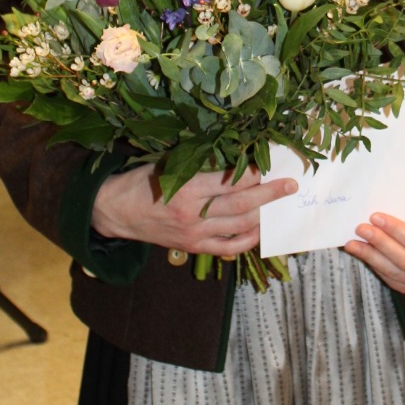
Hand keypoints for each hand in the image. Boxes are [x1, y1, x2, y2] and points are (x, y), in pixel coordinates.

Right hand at [91, 162, 297, 256]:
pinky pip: (228, 247)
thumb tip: (234, 156)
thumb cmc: (141, 182)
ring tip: (279, 205)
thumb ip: (199, 165)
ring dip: (263, 216)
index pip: (230, 182)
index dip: (253, 174)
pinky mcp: (193, 247)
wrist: (115, 211)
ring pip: (239, 227)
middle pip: (241, 205)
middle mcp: (193, 214)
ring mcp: (194, 234)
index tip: (269, 164)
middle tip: (290, 185)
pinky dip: (247, 240)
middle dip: (269, 194)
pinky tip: (259, 230)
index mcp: (186, 188)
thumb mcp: (167, 165)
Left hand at [344, 213, 404, 294]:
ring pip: (393, 272)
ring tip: (353, 243)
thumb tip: (382, 209)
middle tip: (361, 228)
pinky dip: (373, 264)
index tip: (376, 217)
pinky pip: (388, 278)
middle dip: (380, 242)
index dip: (396, 230)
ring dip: (370, 256)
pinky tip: (360, 252)